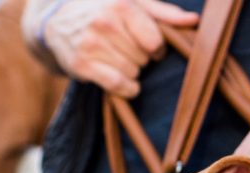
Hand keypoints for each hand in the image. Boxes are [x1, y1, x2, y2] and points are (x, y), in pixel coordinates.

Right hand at [40, 0, 198, 96]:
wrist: (55, 16)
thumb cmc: (103, 8)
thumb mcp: (133, 3)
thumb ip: (164, 14)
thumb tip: (194, 21)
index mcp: (120, 5)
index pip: (155, 42)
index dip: (156, 48)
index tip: (149, 45)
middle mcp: (104, 23)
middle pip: (144, 59)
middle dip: (140, 57)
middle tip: (126, 49)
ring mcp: (91, 45)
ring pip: (132, 73)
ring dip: (131, 71)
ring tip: (117, 58)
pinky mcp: (82, 65)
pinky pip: (118, 86)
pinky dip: (125, 87)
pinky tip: (120, 78)